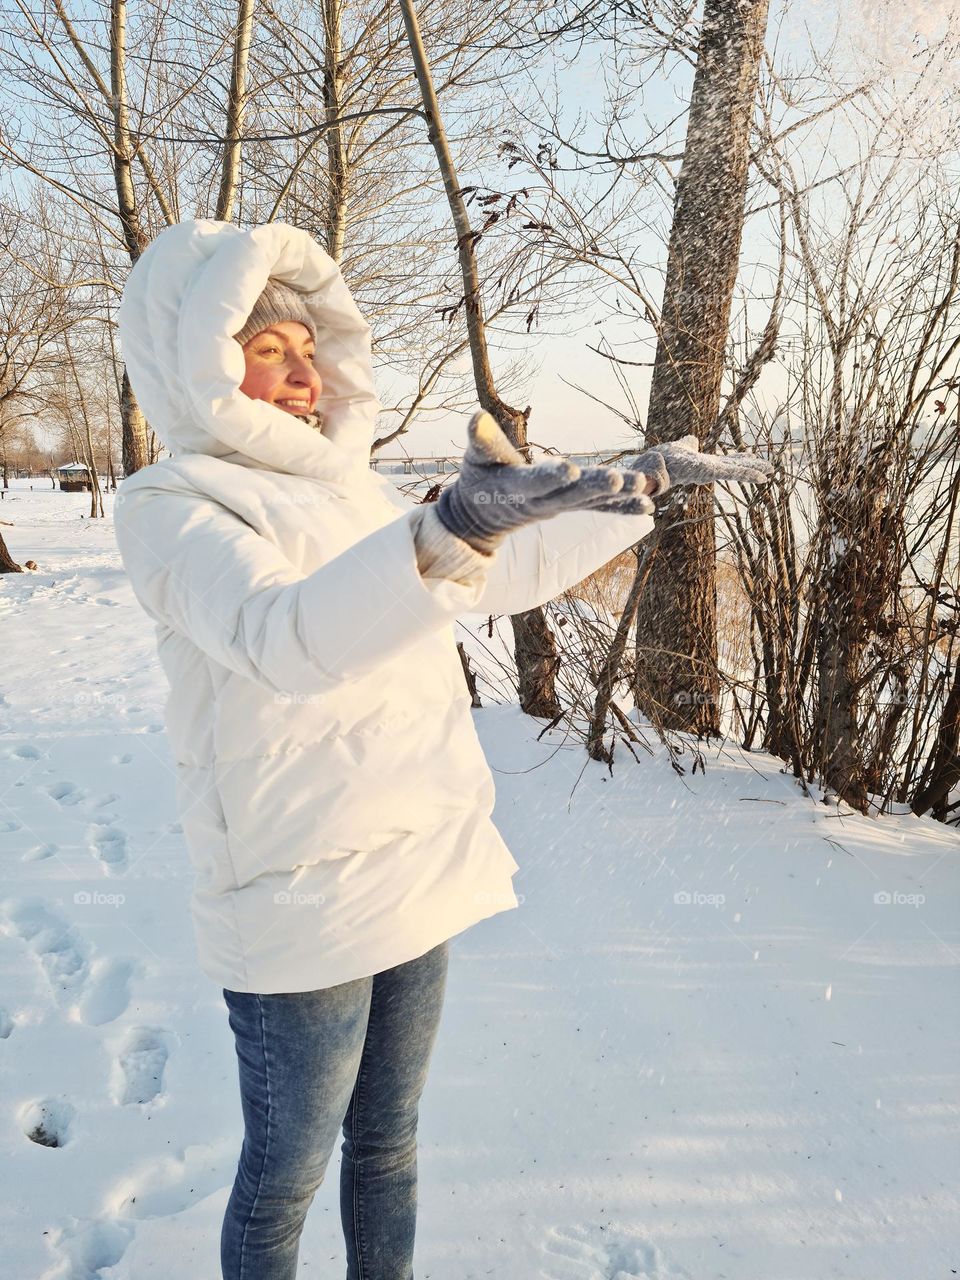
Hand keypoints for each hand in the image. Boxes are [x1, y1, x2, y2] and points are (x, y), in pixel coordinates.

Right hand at [436, 411, 655, 553]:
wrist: (483, 516)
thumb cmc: (479, 478)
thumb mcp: (474, 459)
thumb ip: (481, 441)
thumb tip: (476, 417)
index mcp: (516, 488)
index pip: (535, 483)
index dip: (551, 477)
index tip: (570, 469)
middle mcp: (542, 502)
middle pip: (572, 495)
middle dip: (596, 487)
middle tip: (620, 479)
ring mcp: (559, 508)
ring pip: (590, 502)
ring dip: (618, 496)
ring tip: (644, 486)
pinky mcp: (570, 507)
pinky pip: (598, 510)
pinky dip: (622, 508)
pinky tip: (648, 504)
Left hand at [626, 434, 774, 493]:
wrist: (657, 464)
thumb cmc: (666, 458)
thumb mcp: (682, 446)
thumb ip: (688, 443)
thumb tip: (692, 439)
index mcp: (706, 463)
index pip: (727, 461)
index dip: (740, 458)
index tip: (751, 456)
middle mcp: (711, 469)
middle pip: (736, 466)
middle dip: (753, 467)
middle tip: (769, 469)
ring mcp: (712, 471)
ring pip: (738, 471)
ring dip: (754, 472)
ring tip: (770, 473)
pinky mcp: (712, 472)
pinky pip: (734, 473)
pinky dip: (748, 474)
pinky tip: (762, 477)